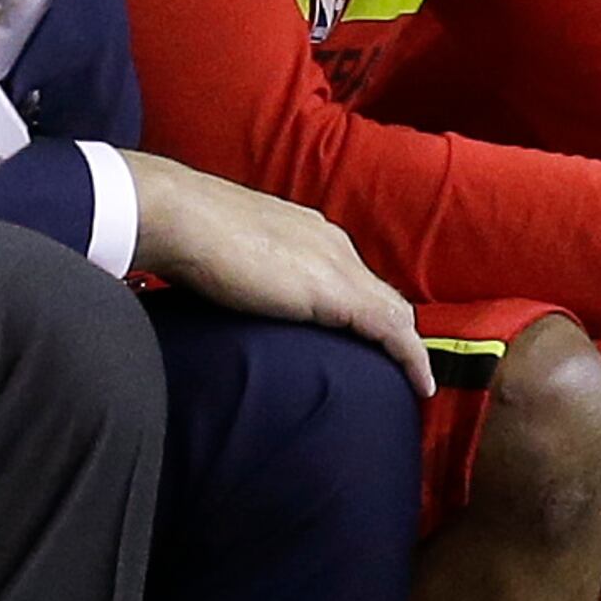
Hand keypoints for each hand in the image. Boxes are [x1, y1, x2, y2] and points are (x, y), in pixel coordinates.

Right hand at [126, 151, 431, 395]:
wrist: (180, 216)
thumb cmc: (185, 234)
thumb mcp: (227, 257)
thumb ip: (243, 274)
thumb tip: (228, 292)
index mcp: (308, 233)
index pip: (351, 275)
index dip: (366, 309)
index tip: (367, 338)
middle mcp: (333, 245)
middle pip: (380, 293)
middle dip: (394, 329)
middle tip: (399, 366)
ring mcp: (339, 266)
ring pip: (394, 311)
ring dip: (407, 346)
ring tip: (414, 379)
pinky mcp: (339, 294)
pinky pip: (392, 332)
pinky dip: (410, 358)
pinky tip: (420, 385)